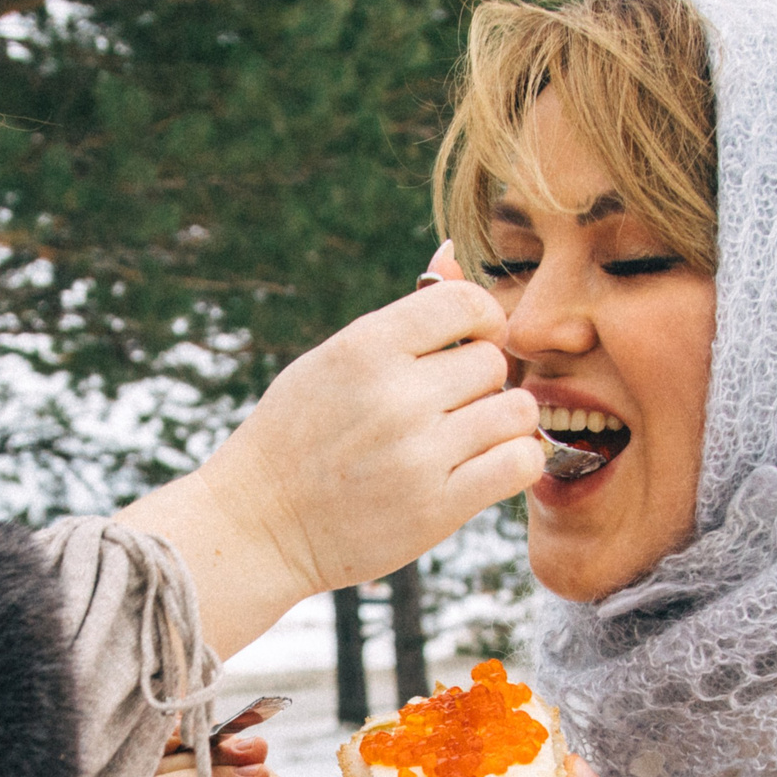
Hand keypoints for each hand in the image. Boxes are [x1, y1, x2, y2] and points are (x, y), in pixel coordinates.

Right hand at [115, 270, 540, 656]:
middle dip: (481, 382)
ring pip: (517, 411)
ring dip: (503, 423)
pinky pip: (520, 463)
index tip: (469, 345)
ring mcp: (419, 453)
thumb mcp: (331, 362)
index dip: (482, 321)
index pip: (467, 302)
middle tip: (451, 407)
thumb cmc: (297, 437)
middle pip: (493, 361)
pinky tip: (486, 467)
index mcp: (365, 347)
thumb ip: (400, 320)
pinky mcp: (438, 507)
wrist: (257, 525)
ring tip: (470, 438)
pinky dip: (515, 462)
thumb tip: (451, 251)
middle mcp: (396, 395)